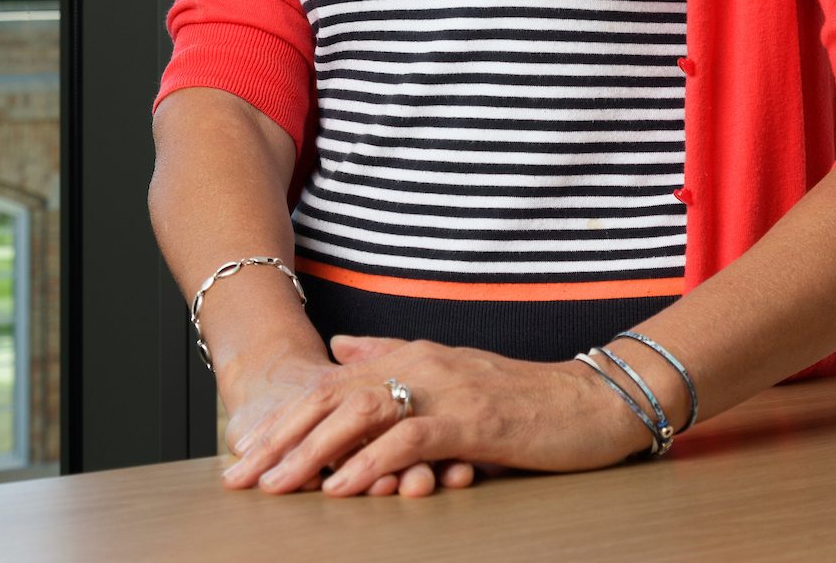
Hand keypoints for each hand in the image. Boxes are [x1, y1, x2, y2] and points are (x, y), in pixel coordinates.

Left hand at [221, 334, 656, 497]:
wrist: (594, 400)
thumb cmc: (526, 397)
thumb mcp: (452, 369)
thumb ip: (395, 354)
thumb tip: (341, 349)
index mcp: (413, 356)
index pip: (333, 385)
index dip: (284, 418)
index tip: (246, 452)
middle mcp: (422, 365)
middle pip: (334, 398)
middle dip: (281, 439)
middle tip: (240, 477)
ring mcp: (447, 390)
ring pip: (363, 415)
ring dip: (314, 453)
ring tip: (276, 486)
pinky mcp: (474, 419)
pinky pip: (412, 439)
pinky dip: (374, 461)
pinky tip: (345, 485)